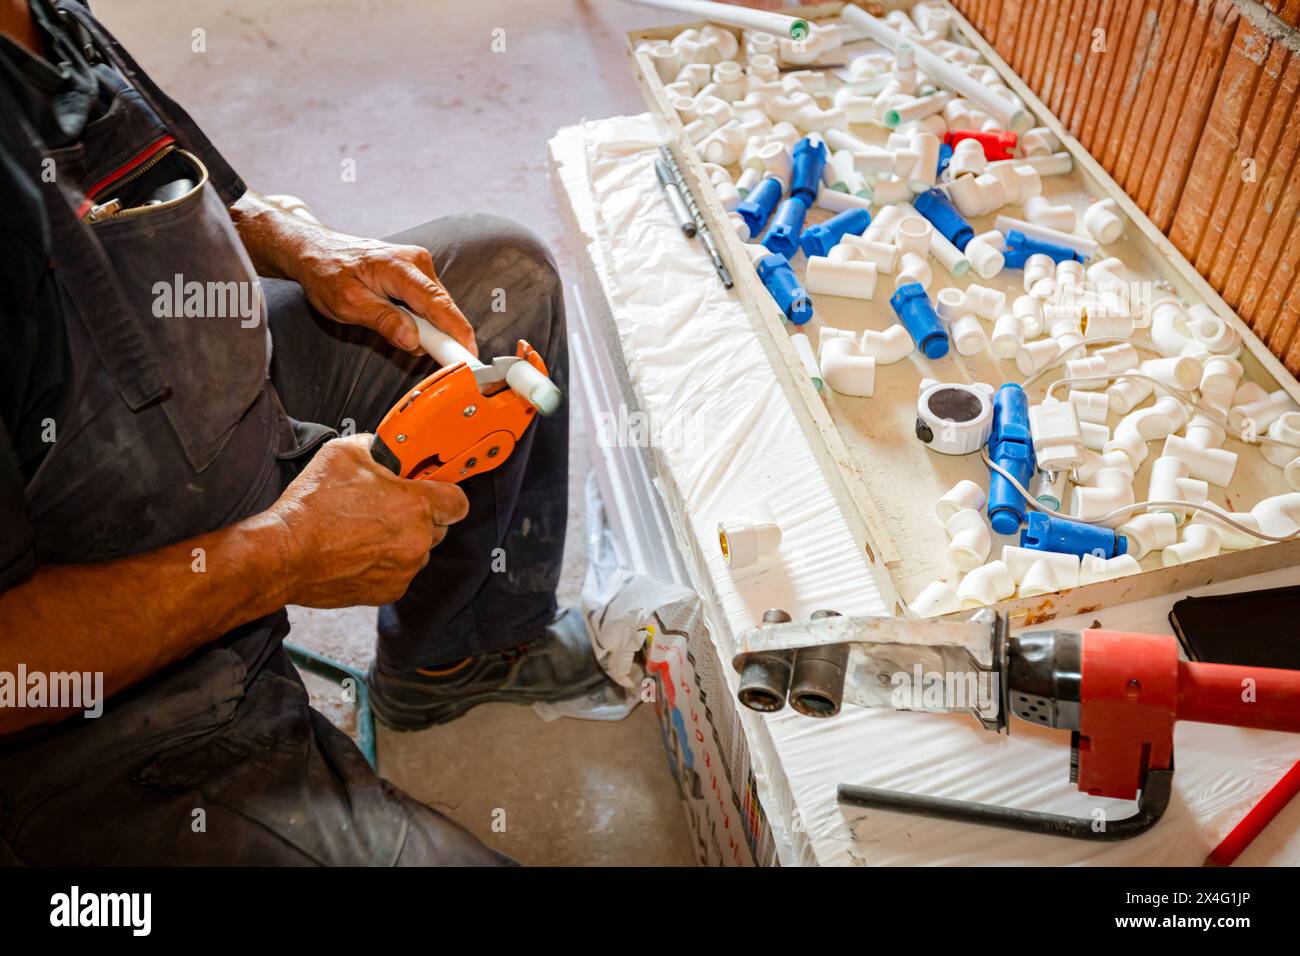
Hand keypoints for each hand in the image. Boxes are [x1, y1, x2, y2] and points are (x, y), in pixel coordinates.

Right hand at [267, 434, 468, 607]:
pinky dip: (386, 564)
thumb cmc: (310, 507)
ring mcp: (404, 570)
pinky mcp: (388, 592)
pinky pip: (399, 573)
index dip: (446, 493)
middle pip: (439, 527)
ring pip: (418, 551)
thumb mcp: (343, 453)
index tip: (431, 491)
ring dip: (402, 541)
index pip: (459, 501)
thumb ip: (377, 447)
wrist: (283, 555)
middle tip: (387, 508)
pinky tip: (358, 552)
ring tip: (366, 531)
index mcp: (415, 505)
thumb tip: (388, 449)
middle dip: (420, 517)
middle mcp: (417, 541)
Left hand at [290, 230, 476, 355]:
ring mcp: (419, 267)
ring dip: (422, 328)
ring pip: (436, 309)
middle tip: (411, 350)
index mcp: (401, 267)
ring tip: (389, 328)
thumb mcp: (347, 303)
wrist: (316, 250)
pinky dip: (418, 320)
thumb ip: (382, 320)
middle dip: (435, 336)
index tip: (469, 355)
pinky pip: (428, 304)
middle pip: (442, 309)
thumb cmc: (327, 272)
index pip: (439, 305)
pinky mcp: (417, 274)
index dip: (458, 332)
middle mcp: (417, 262)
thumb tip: (412, 339)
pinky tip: (396, 320)